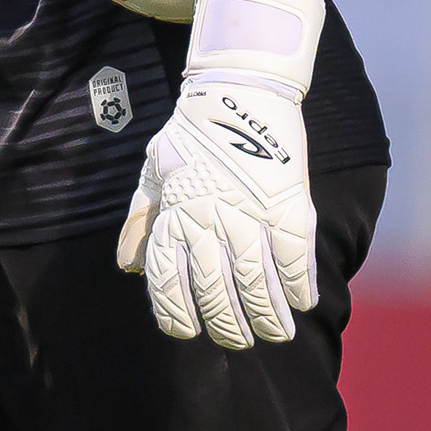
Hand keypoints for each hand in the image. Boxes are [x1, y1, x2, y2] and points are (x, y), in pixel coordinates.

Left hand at [117, 0, 326, 346]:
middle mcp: (209, 221)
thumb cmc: (191, 133)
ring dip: (267, 315)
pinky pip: (295, 256)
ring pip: (257, 283)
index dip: (178, 315)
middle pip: (214, 291)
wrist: (238, 90)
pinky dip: (299, 284)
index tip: (189, 332)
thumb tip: (127, 267)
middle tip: (239, 340)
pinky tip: (303, 302)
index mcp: (174, 216)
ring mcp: (250, 215)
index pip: (167, 283)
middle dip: (227, 325)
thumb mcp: (153, 173)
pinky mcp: (287, 204)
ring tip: (275, 334)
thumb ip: (140, 221)